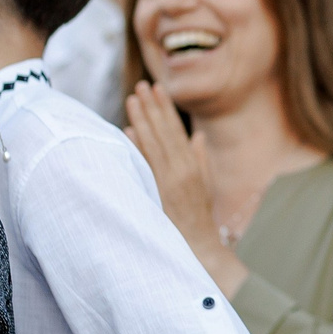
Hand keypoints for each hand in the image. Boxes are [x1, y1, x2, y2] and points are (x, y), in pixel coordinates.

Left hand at [125, 81, 244, 289]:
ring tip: (132, 100)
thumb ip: (201, 159)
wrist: (197, 247)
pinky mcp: (157, 193)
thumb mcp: (205, 185)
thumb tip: (197, 136)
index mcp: (192, 165)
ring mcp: (168, 181)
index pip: (176, 130)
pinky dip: (137, 148)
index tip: (157, 89)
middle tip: (141, 86)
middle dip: (152, 108)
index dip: (166, 109)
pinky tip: (127, 131)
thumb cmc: (199, 217)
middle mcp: (181, 170)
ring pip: (153, 144)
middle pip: (163, 132)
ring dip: (142, 120)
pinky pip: (145, 166)